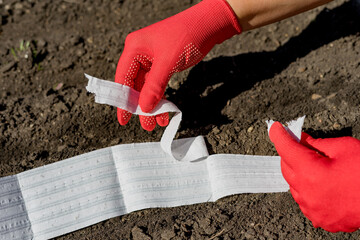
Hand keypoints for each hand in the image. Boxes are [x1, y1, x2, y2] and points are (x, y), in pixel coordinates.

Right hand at [115, 0, 240, 130]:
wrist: (209, 24)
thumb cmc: (187, 36)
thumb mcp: (168, 63)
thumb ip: (154, 87)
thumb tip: (145, 108)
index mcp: (134, 48)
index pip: (124, 79)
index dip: (123, 100)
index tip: (124, 119)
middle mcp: (139, 53)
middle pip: (135, 85)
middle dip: (141, 106)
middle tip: (146, 125)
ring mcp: (151, 58)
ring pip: (147, 87)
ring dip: (152, 104)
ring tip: (157, 123)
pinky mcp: (162, 63)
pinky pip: (157, 84)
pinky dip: (161, 97)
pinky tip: (164, 110)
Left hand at [269, 122, 359, 231]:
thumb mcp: (344, 148)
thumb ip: (317, 143)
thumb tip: (302, 140)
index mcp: (310, 172)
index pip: (285, 148)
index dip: (279, 135)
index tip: (276, 128)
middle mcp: (305, 192)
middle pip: (286, 166)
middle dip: (291, 153)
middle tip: (301, 144)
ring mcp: (311, 208)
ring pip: (293, 184)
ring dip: (298, 171)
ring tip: (314, 164)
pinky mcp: (319, 218)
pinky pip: (303, 199)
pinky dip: (306, 188)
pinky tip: (319, 182)